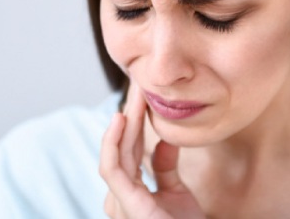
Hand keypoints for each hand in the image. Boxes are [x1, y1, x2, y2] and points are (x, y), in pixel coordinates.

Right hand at [99, 84, 204, 218]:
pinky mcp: (127, 206)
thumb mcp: (176, 194)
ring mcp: (120, 202)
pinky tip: (122, 119)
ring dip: (124, 121)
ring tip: (134, 95)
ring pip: (114, 152)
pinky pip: (113, 169)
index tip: (143, 93)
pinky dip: (113, 142)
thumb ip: (165, 168)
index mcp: (129, 192)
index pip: (128, 148)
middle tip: (138, 82)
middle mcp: (119, 196)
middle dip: (129, 112)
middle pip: (120, 146)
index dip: (134, 120)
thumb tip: (163, 141)